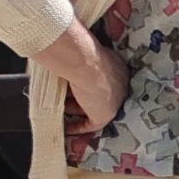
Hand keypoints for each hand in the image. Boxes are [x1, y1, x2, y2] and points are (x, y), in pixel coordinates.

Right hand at [46, 25, 119, 168]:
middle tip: (62, 99)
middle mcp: (118, 82)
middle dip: (79, 98)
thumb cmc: (80, 51)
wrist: (84, 61)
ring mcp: (114, 99)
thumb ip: (74, 60)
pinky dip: (79, 126)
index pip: (101, 78)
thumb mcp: (77, 55)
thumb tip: (61, 57)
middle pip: (97, 94)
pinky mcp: (106, 114)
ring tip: (60, 111)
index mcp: (114, 66)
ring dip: (76, 111)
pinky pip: (92, 124)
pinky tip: (67, 127)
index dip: (85, 84)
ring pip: (93, 108)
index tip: (71, 86)